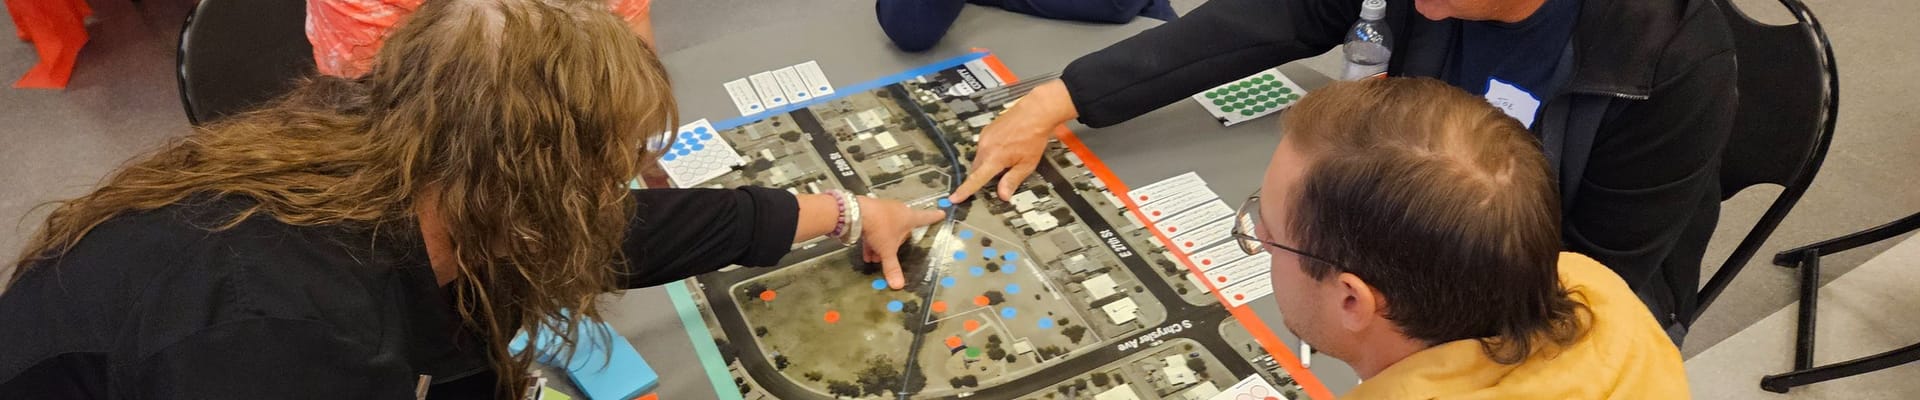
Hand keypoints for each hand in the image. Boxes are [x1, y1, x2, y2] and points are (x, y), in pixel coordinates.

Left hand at [857, 197, 946, 288]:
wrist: (856, 213)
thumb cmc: (880, 228)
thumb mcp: (887, 250)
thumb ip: (892, 267)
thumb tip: (898, 286)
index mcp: (908, 218)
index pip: (925, 218)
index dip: (934, 217)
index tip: (942, 213)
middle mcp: (899, 212)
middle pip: (902, 229)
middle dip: (896, 244)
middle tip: (890, 256)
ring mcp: (884, 210)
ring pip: (887, 230)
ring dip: (882, 245)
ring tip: (875, 260)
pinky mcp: (871, 212)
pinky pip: (875, 228)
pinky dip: (873, 241)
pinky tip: (867, 254)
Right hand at [948, 80, 1077, 202]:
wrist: (1035, 112)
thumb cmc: (1033, 136)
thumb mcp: (1027, 164)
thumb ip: (1012, 180)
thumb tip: (1003, 195)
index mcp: (993, 158)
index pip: (975, 179)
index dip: (964, 191)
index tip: (954, 198)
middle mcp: (985, 147)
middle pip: (976, 169)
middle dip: (982, 177)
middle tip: (996, 180)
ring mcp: (984, 137)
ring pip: (980, 158)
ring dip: (988, 164)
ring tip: (1007, 159)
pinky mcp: (986, 130)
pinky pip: (983, 147)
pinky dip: (990, 153)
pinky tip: (1005, 149)